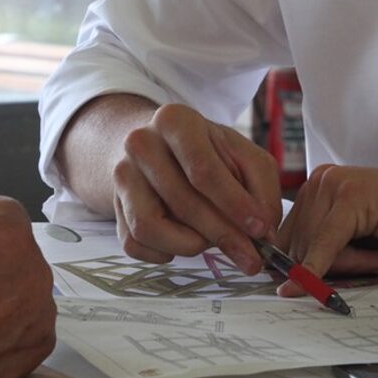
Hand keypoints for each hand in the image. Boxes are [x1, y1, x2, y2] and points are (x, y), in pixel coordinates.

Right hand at [112, 103, 282, 274]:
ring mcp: (122, 175)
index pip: (203, 169)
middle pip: (182, 201)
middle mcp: (141, 143)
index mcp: (175, 120)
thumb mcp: (242, 154)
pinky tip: (186, 240)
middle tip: (251, 257)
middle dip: (222, 234)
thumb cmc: (208, 153)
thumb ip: (261, 187)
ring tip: (212, 241)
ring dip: (189, 245)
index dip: (234, 204)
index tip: (259, 229)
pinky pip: (135, 244)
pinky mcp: (114, 206)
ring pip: (149, 226)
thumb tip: (264, 233)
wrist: (158, 148)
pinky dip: (165, 252)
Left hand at [276, 165, 377, 292]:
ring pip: (310, 247)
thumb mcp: (358, 247)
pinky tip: (307, 287)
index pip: (288, 236)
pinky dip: (316, 269)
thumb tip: (289, 285)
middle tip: (374, 263)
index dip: (297, 266)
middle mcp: (320, 180)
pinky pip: (324, 245)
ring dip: (343, 266)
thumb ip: (325, 257)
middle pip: (295, 244)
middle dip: (326, 267)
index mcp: (320, 186)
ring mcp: (333, 185)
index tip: (298, 290)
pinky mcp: (349, 199)